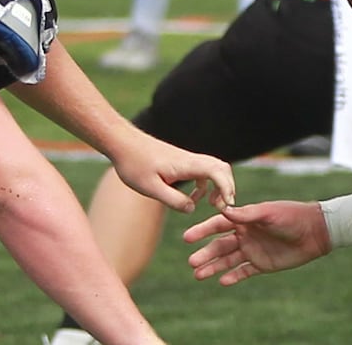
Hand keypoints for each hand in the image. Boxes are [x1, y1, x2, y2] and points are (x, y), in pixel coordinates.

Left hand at [112, 129, 235, 214]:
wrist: (122, 143)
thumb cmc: (134, 164)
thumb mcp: (151, 188)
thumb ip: (173, 200)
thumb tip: (192, 208)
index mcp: (186, 164)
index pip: (217, 171)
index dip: (227, 188)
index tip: (227, 205)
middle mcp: (190, 159)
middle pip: (221, 168)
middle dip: (228, 187)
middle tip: (224, 208)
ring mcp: (186, 159)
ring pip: (213, 168)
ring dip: (219, 185)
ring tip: (214, 204)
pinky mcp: (180, 161)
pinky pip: (202, 171)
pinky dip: (206, 184)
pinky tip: (195, 198)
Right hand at [185, 200, 331, 285]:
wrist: (314, 231)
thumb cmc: (291, 216)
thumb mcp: (268, 212)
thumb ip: (247, 213)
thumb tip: (223, 210)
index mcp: (245, 219)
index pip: (219, 225)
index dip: (203, 231)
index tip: (187, 238)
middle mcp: (246, 234)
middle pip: (220, 245)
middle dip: (206, 253)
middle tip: (191, 262)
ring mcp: (253, 249)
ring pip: (228, 260)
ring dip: (213, 266)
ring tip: (198, 274)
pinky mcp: (262, 264)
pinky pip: (244, 271)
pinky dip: (233, 276)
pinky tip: (221, 281)